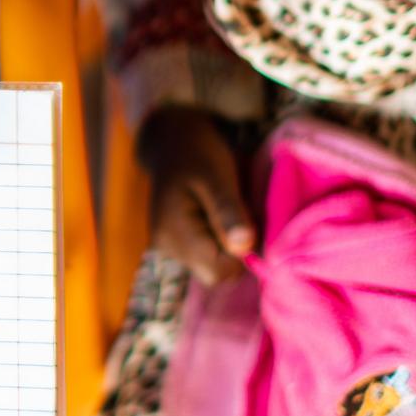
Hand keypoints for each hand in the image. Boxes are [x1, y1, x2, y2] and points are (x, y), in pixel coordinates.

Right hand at [141, 108, 254, 285]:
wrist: (172, 141)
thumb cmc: (198, 153)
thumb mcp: (218, 175)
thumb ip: (229, 211)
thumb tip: (244, 247)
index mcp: (174, 232)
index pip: (218, 271)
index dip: (241, 254)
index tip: (249, 222)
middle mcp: (166, 247)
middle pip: (215, 274)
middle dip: (236, 251)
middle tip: (240, 214)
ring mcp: (168, 248)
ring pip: (212, 266)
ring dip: (228, 245)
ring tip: (228, 211)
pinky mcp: (175, 244)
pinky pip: (205, 256)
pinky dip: (219, 241)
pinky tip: (218, 216)